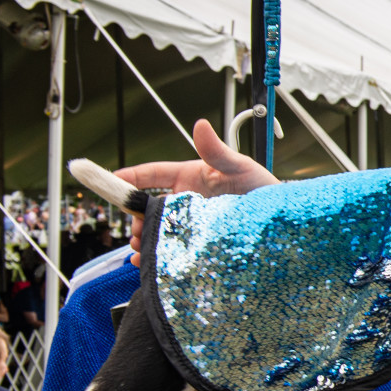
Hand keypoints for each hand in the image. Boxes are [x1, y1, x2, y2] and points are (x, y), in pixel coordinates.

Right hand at [116, 119, 278, 265]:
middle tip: (134, 231)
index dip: (128, 177)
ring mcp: (190, 223)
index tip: (109, 181)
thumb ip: (217, 150)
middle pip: (148, 206)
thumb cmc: (262, 188)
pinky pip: (171, 250)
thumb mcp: (240, 166)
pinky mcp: (197, 243)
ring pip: (157, 229)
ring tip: (141, 250)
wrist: (281, 221)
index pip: (151, 174)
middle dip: (135, 217)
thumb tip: (200, 125)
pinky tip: (147, 265)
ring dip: (144, 239)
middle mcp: (185, 200)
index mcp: (189, 177)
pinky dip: (156, 257)